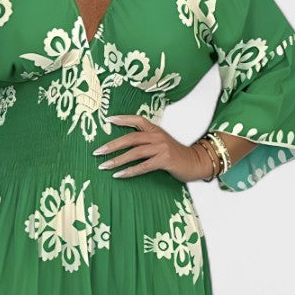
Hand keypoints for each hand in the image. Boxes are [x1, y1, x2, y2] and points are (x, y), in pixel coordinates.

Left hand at [91, 114, 210, 181]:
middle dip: (112, 145)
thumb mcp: (162, 144)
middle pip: (131, 138)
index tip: (108, 119)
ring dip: (117, 160)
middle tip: (97, 151)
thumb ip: (148, 142)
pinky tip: (119, 174)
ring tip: (104, 166)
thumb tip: (127, 148)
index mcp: (156, 130)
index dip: (123, 119)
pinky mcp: (165, 160)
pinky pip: (143, 166)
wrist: (196, 162)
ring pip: (134, 152)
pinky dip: (130, 171)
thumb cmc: (177, 156)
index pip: (137, 120)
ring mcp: (162, 148)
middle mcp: (158, 136)